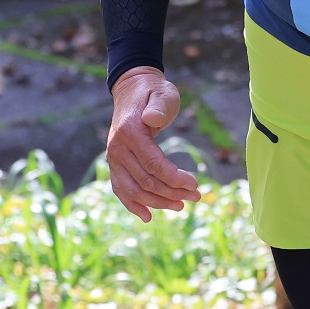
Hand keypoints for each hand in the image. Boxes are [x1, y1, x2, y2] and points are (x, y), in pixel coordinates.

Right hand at [106, 66, 200, 221]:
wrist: (132, 91)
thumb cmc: (153, 92)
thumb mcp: (162, 93)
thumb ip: (159, 106)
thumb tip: (152, 118)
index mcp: (129, 132)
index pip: (153, 164)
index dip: (174, 178)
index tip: (195, 184)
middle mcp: (117, 148)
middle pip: (145, 181)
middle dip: (172, 193)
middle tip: (196, 196)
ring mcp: (113, 158)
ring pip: (134, 190)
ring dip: (158, 202)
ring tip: (181, 206)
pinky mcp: (115, 165)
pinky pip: (121, 190)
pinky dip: (133, 205)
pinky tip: (148, 217)